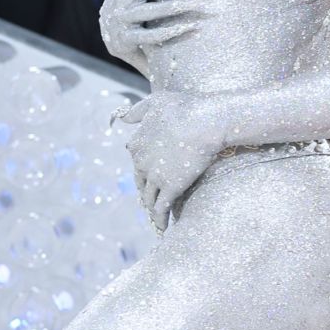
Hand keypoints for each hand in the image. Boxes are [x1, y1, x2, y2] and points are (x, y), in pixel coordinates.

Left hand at [120, 86, 226, 231]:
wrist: (205, 121)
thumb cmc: (185, 107)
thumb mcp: (155, 102)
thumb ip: (138, 111)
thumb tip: (123, 121)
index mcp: (137, 143)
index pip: (137, 161)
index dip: (144, 170)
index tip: (149, 177)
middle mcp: (141, 162)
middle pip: (141, 182)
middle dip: (146, 192)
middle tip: (152, 202)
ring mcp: (155, 176)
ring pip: (149, 198)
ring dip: (152, 209)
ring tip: (156, 219)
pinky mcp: (170, 188)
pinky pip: (161, 209)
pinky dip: (160, 220)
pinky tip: (164, 228)